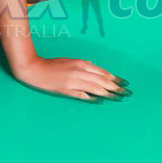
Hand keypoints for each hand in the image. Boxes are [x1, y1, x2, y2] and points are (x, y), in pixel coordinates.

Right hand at [13, 56, 129, 101]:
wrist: (34, 68)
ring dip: (108, 94)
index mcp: (81, 64)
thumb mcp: (69, 61)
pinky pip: (81, 95)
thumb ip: (83, 64)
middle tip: (127, 93)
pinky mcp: (65, 90)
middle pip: (102, 80)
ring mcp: (73, 81)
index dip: (115, 78)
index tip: (125, 83)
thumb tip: (94, 67)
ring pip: (95, 88)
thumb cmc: (52, 65)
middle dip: (116, 87)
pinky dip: (91, 98)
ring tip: (118, 98)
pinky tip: (99, 101)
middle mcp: (79, 71)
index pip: (102, 72)